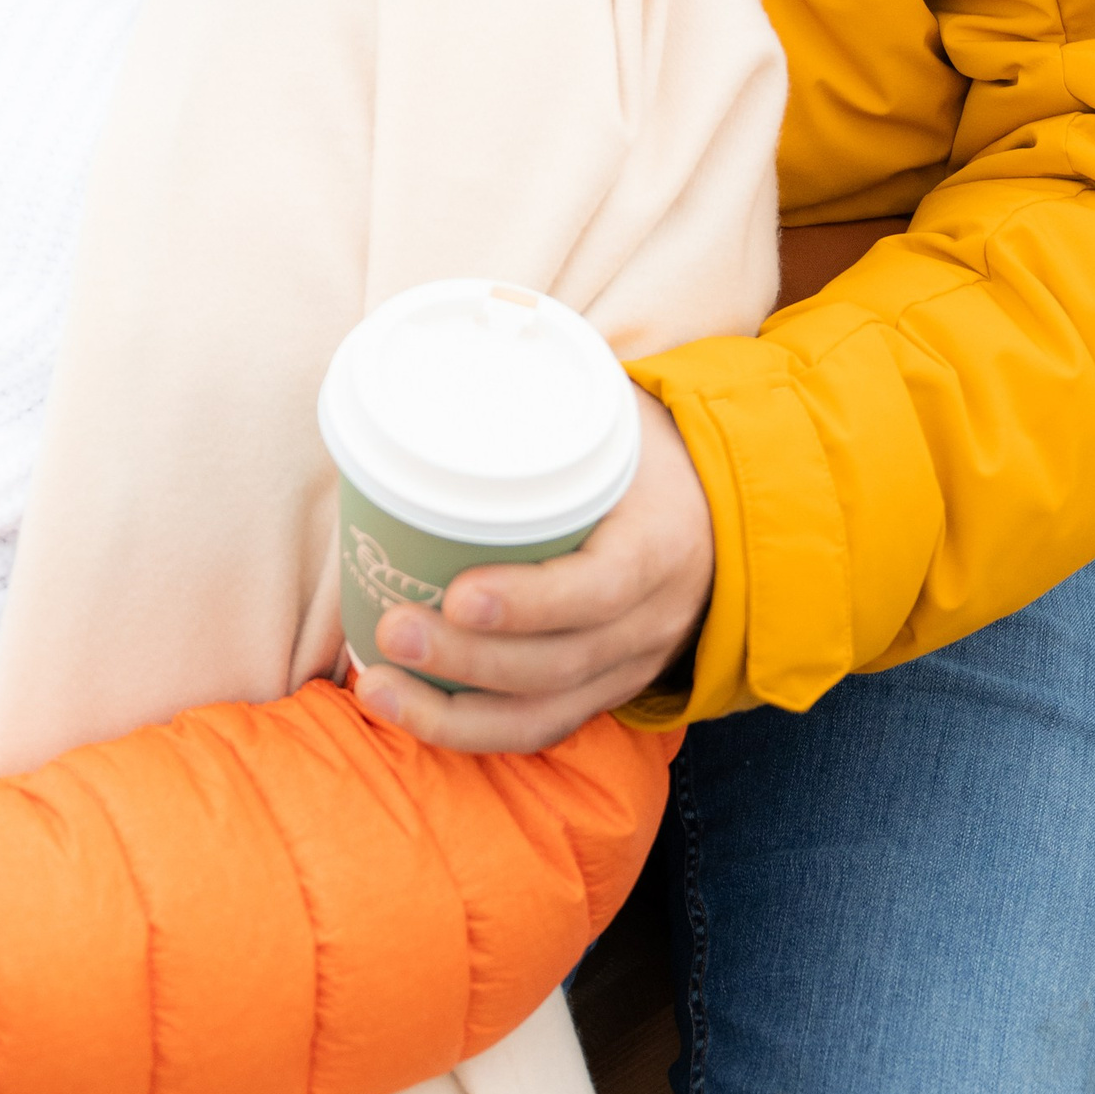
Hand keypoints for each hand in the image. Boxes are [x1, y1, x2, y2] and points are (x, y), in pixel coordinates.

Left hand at [350, 390, 713, 752]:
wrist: (722, 516)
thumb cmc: (644, 456)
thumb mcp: (617, 416)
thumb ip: (545, 397)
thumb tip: (437, 364)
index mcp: (660, 545)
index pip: (601, 588)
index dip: (531, 601)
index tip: (458, 592)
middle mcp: (650, 620)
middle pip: (559, 662)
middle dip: (466, 659)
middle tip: (389, 628)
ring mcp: (627, 666)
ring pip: (542, 712)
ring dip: (449, 711)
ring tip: (373, 682)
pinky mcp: (601, 692)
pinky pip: (537, 729)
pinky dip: (465, 729)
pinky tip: (399, 707)